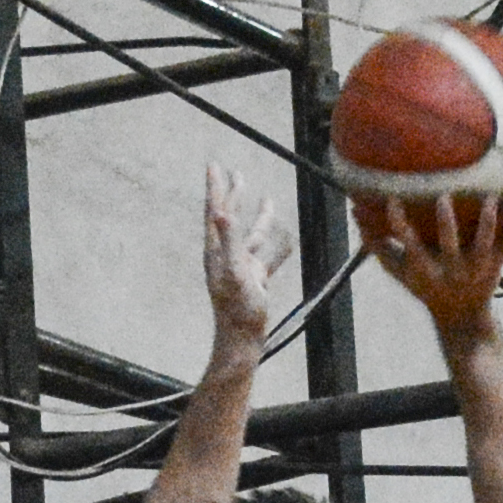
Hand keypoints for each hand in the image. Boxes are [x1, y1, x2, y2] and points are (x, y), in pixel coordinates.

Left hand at [201, 168, 287, 352]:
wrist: (243, 338)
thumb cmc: (237, 307)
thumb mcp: (234, 271)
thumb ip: (229, 241)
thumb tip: (222, 211)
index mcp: (218, 249)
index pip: (216, 210)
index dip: (215, 187)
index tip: (214, 165)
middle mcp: (227, 254)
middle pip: (230, 217)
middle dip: (233, 195)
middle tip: (236, 173)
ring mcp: (242, 266)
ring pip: (252, 234)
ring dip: (258, 216)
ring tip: (266, 198)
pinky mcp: (255, 279)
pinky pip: (270, 257)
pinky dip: (279, 246)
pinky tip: (289, 238)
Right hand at [356, 188, 502, 343]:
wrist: (462, 318)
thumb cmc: (425, 287)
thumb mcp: (398, 271)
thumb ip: (376, 243)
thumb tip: (353, 210)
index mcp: (426, 270)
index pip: (409, 245)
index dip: (399, 224)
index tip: (393, 200)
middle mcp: (451, 269)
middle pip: (448, 245)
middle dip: (446, 223)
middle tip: (444, 197)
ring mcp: (477, 268)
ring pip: (484, 243)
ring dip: (488, 222)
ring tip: (491, 198)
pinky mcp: (496, 265)